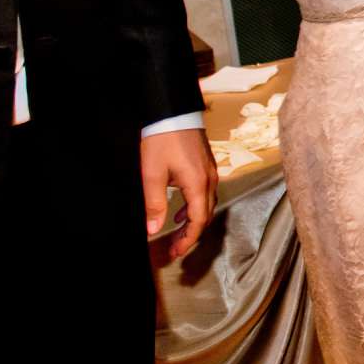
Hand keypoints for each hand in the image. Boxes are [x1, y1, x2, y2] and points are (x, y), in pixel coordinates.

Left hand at [142, 126, 216, 260]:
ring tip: (177, 232)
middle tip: (175, 248)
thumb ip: (154, 204)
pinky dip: (194, 206)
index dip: (188, 240)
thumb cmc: (163, 138)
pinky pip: (204, 192)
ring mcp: (210, 171)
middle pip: (206, 215)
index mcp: (198, 184)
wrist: (172, 111)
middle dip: (191, 234)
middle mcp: (210, 179)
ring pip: (206, 204)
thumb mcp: (152, 174)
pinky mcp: (206, 164)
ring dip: (193, 221)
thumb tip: (153, 229)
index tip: (176, 252)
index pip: (198, 221)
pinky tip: (180, 209)